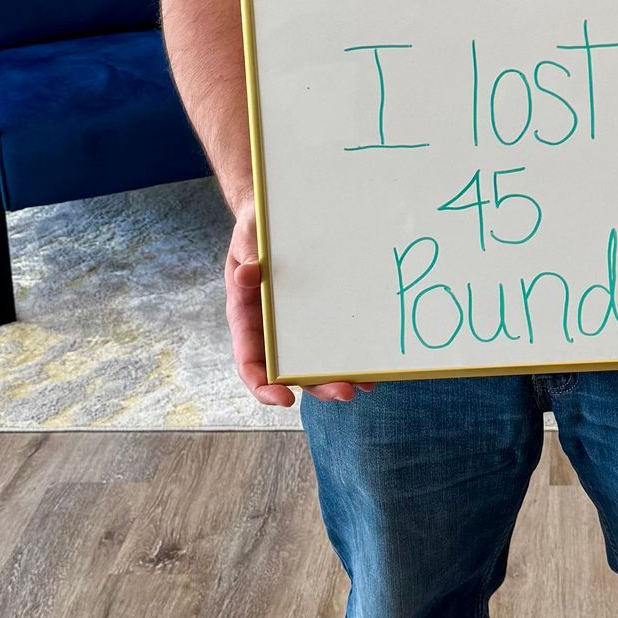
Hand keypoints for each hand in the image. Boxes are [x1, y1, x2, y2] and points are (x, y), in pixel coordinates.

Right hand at [224, 210, 375, 408]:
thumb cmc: (256, 229)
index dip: (263, 387)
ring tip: (365, 384)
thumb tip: (245, 276)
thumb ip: (247, 257)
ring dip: (337, 377)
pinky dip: (350, 355)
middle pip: (290, 371)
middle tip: (345, 393)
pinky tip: (372, 364)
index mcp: (247, 319)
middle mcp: (272, 331)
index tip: (284, 399)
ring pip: (313, 362)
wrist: (274, 217)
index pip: (250, 363)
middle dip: (317, 386)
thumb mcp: (248, 238)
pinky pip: (332, 340)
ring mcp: (296, 326)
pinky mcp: (319, 315)